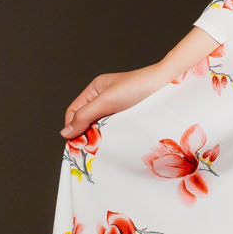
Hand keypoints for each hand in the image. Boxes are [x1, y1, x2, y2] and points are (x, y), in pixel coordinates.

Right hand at [61, 61, 176, 138]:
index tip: (77, 144)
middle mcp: (104, 97)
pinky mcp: (128, 115)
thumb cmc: (137, 87)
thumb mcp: (106, 101)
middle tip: (90, 149)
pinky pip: (113, 128)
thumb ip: (85, 116)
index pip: (74, 112)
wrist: (167, 85)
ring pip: (99, 126)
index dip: (72, 127)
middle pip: (86, 120)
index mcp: (95, 89)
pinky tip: (114, 142)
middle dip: (85, 134)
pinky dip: (111, 135)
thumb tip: (65, 133)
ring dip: (99, 136)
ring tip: (103, 146)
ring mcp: (117, 107)